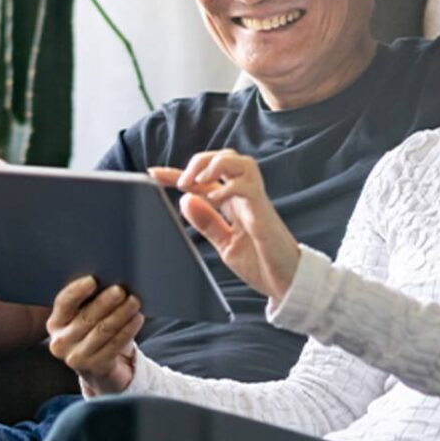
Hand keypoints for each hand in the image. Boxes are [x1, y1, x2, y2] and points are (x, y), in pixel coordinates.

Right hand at [47, 276, 142, 395]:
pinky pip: (115, 344)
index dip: (77, 291)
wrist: (98, 368)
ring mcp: (76, 358)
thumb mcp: (82, 317)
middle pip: (86, 317)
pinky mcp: (95, 367)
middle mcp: (61, 342)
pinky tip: (137, 318)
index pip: (64, 303)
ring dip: (121, 314)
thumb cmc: (92, 332)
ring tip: (134, 301)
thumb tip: (108, 281)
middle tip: (121, 289)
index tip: (92, 280)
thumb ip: (88, 301)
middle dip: (106, 301)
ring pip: (103, 330)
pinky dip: (128, 329)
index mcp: (55, 323)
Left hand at [151, 150, 299, 299]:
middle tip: (180, 182)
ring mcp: (255, 200)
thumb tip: (184, 200)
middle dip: (198, 161)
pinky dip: (226, 187)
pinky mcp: (263, 211)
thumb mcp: (224, 244)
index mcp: (234, 203)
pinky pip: (245, 186)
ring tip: (195, 181)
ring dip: (212, 164)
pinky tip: (213, 199)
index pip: (204, 178)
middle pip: (224, 157)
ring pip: (238, 162)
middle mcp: (245, 195)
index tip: (153, 174)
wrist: (287, 283)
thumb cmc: (261, 263)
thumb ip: (207, 223)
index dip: (177, 172)